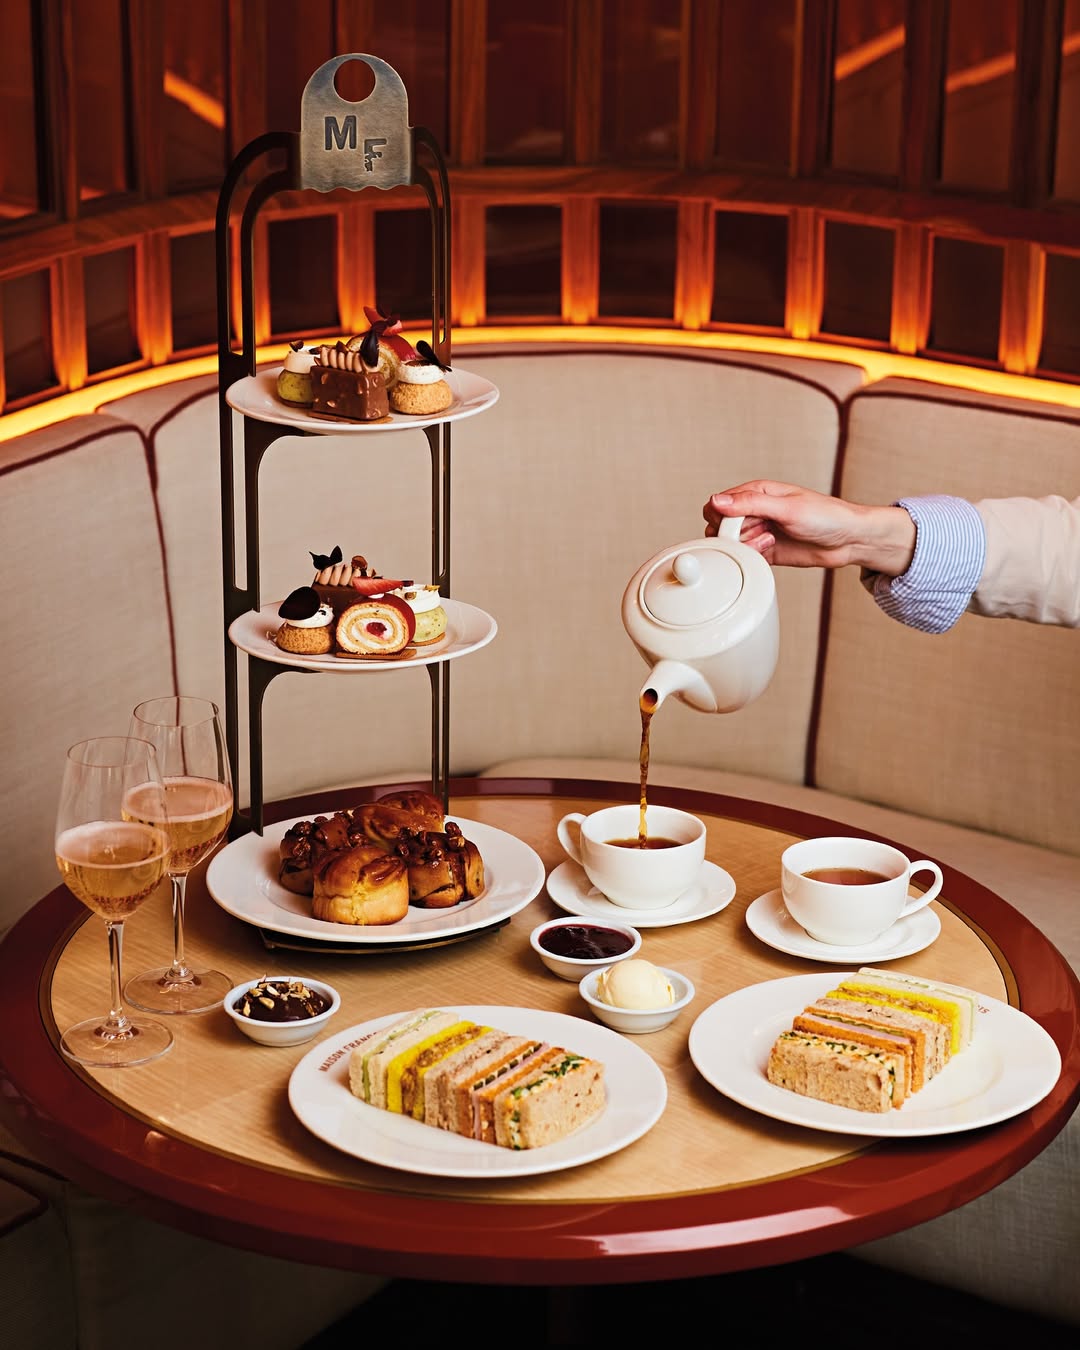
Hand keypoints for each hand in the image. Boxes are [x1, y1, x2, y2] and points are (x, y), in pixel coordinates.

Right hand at [702, 480, 916, 576]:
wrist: (849, 540)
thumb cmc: (826, 516)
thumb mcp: (787, 508)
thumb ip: (750, 504)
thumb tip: (717, 500)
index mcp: (757, 493)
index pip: (719, 505)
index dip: (723, 519)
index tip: (738, 527)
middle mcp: (756, 511)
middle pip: (721, 527)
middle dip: (734, 536)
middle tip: (758, 535)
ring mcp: (760, 532)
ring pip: (732, 544)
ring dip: (746, 548)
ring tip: (768, 543)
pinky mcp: (766, 551)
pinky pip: (745, 558)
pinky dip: (751, 559)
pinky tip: (769, 552)